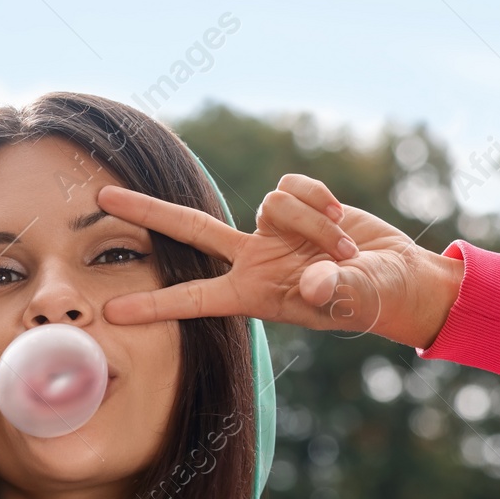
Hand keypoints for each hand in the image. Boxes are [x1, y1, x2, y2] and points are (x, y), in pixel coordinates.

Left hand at [96, 174, 465, 349]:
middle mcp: (251, 260)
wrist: (400, 278)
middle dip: (145, 213)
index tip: (109, 313)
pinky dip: (321, 199)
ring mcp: (270, 232)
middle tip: (99, 197)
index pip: (192, 299)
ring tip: (343, 249)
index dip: (153, 306)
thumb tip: (312, 282)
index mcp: (252, 294)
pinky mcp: (294, 206)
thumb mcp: (358, 299)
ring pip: (270, 203)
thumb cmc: (376, 300)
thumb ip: (335, 291)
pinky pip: (293, 185)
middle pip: (187, 230)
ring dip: (314, 222)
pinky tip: (342, 220)